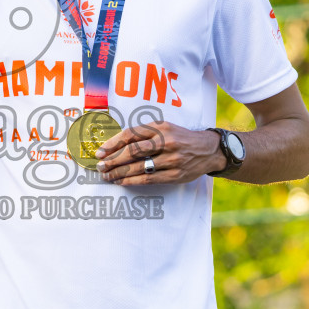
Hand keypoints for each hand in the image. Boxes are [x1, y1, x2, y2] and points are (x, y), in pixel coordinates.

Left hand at [94, 121, 222, 184]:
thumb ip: (144, 133)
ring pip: (139, 167)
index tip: (100, 151)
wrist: (208, 150)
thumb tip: (116, 144)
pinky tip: (121, 181)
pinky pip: (148, 179)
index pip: (131, 134)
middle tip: (100, 166)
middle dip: (113, 160)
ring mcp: (171, 159)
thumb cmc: (180, 137)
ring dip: (119, 172)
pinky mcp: (175, 175)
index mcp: (160, 127)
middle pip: (132, 151)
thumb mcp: (164, 127)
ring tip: (107, 175)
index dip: (113, 143)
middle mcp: (166, 141)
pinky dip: (131, 181)